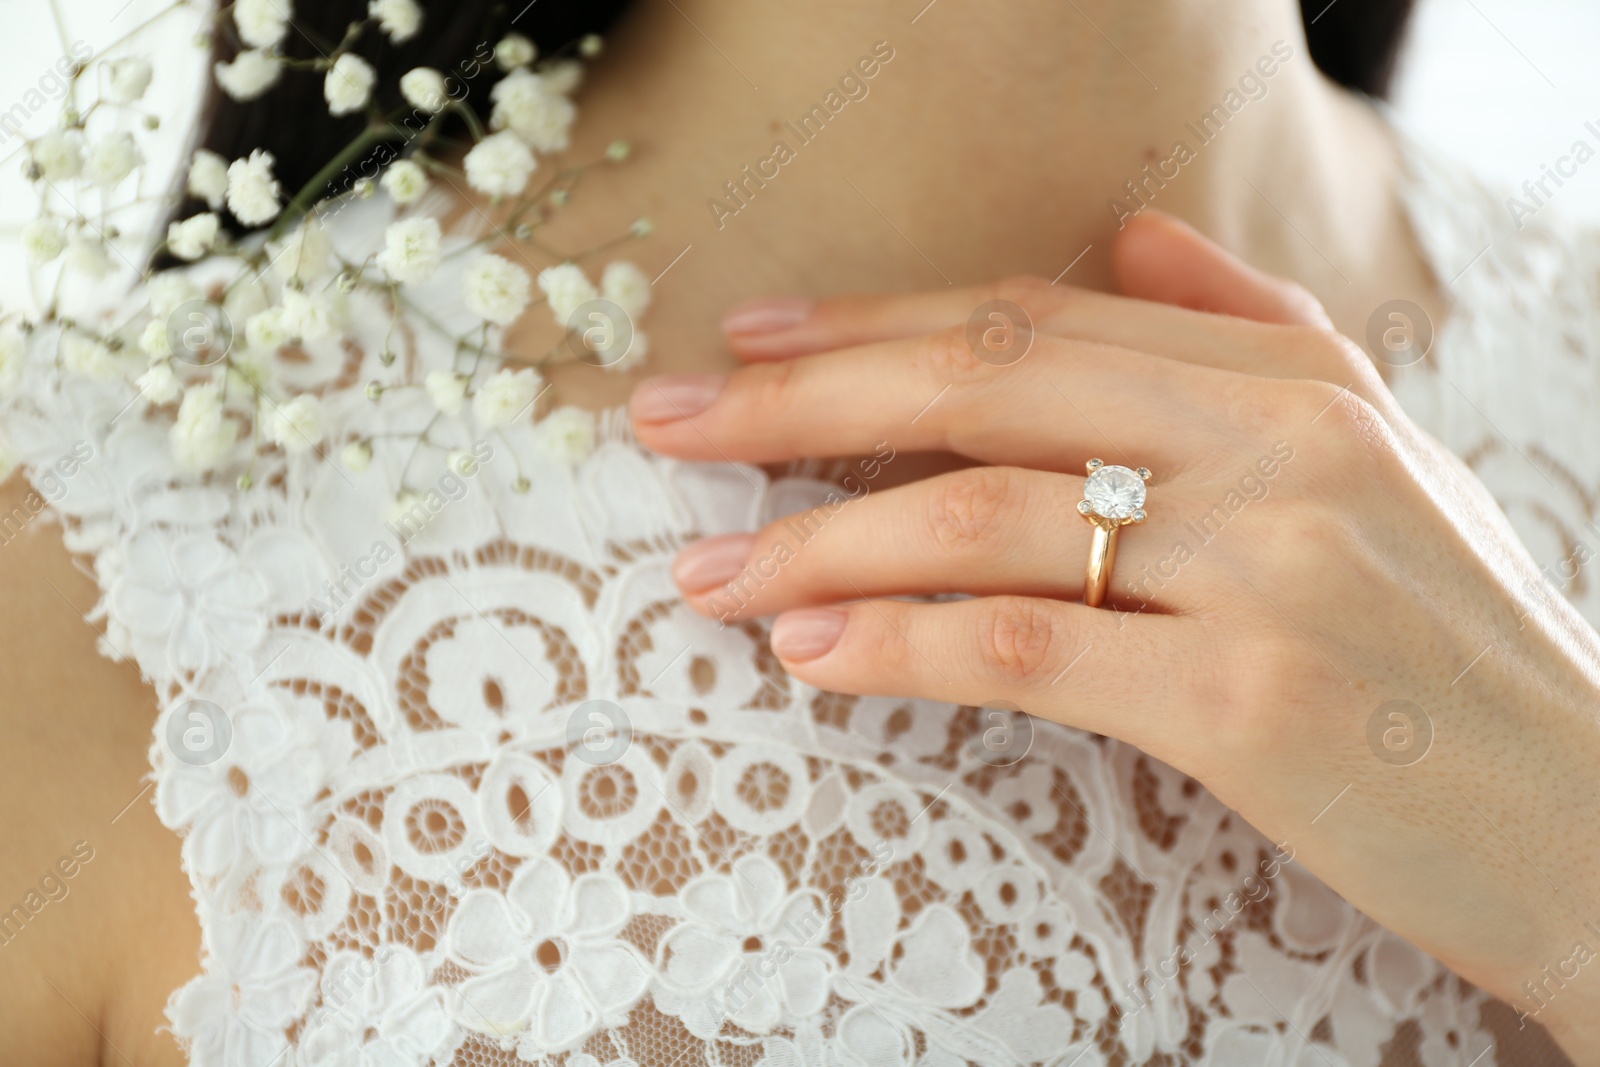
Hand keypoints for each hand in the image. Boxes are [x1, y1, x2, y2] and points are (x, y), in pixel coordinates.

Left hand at [630, 211, 1599, 1059]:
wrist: (1597, 822)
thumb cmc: (1459, 649)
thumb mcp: (1379, 454)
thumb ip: (1253, 327)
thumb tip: (1127, 234)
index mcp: (1293, 376)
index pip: (1035, 313)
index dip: (875, 321)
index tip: (750, 339)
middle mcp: (1280, 441)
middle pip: (984, 381)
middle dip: (802, 398)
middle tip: (670, 421)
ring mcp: (1268, 563)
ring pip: (982, 516)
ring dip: (816, 540)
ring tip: (709, 570)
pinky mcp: (1251, 695)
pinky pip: (1024, 645)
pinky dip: (896, 644)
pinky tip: (808, 653)